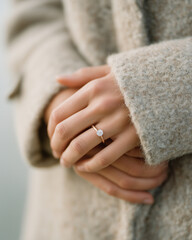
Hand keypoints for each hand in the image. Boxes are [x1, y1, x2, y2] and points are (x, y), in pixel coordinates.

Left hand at [45, 66, 168, 203]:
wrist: (164, 87)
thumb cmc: (130, 81)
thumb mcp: (106, 72)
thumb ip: (81, 76)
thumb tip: (57, 79)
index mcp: (93, 89)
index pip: (59, 113)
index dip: (50, 129)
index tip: (50, 137)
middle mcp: (103, 104)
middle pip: (65, 130)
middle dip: (55, 146)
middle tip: (55, 153)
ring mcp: (118, 121)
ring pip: (81, 146)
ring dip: (68, 158)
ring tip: (66, 162)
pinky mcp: (132, 137)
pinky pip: (105, 157)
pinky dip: (90, 166)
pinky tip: (85, 167)